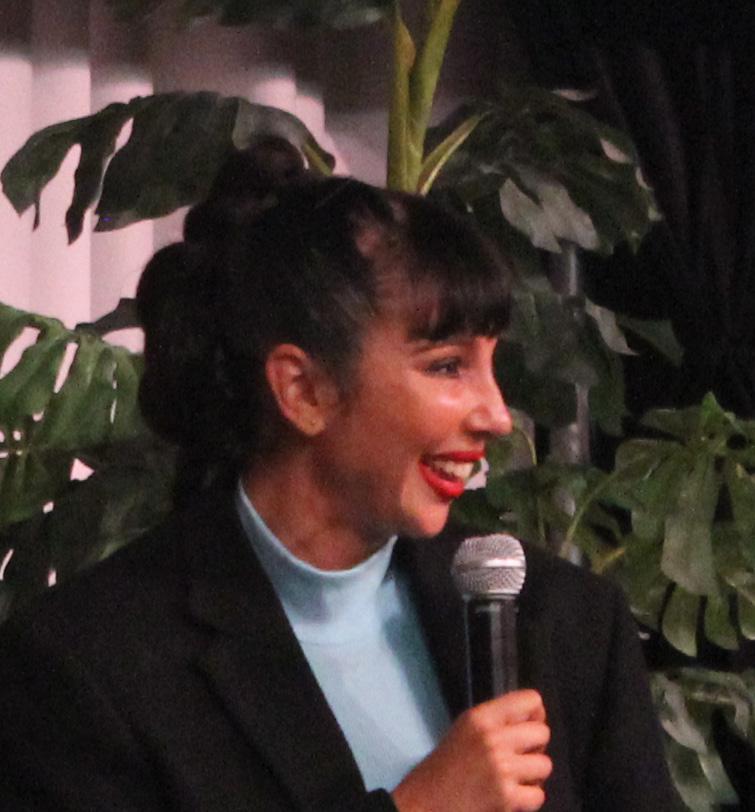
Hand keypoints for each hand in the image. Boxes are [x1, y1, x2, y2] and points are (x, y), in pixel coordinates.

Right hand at [392, 689, 551, 811]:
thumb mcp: (466, 730)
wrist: (426, 801)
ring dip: (532, 776)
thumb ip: (497, 721)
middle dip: (535, 747)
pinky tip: (510, 797)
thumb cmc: (446, 766)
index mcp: (481, 717)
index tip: (526, 729)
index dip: (535, 715)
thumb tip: (535, 718)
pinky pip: (538, 795)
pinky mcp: (506, 797)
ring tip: (513, 779)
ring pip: (545, 765)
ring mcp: (501, 768)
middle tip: (519, 757)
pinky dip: (527, 800)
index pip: (530, 700)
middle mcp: (492, 738)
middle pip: (542, 732)